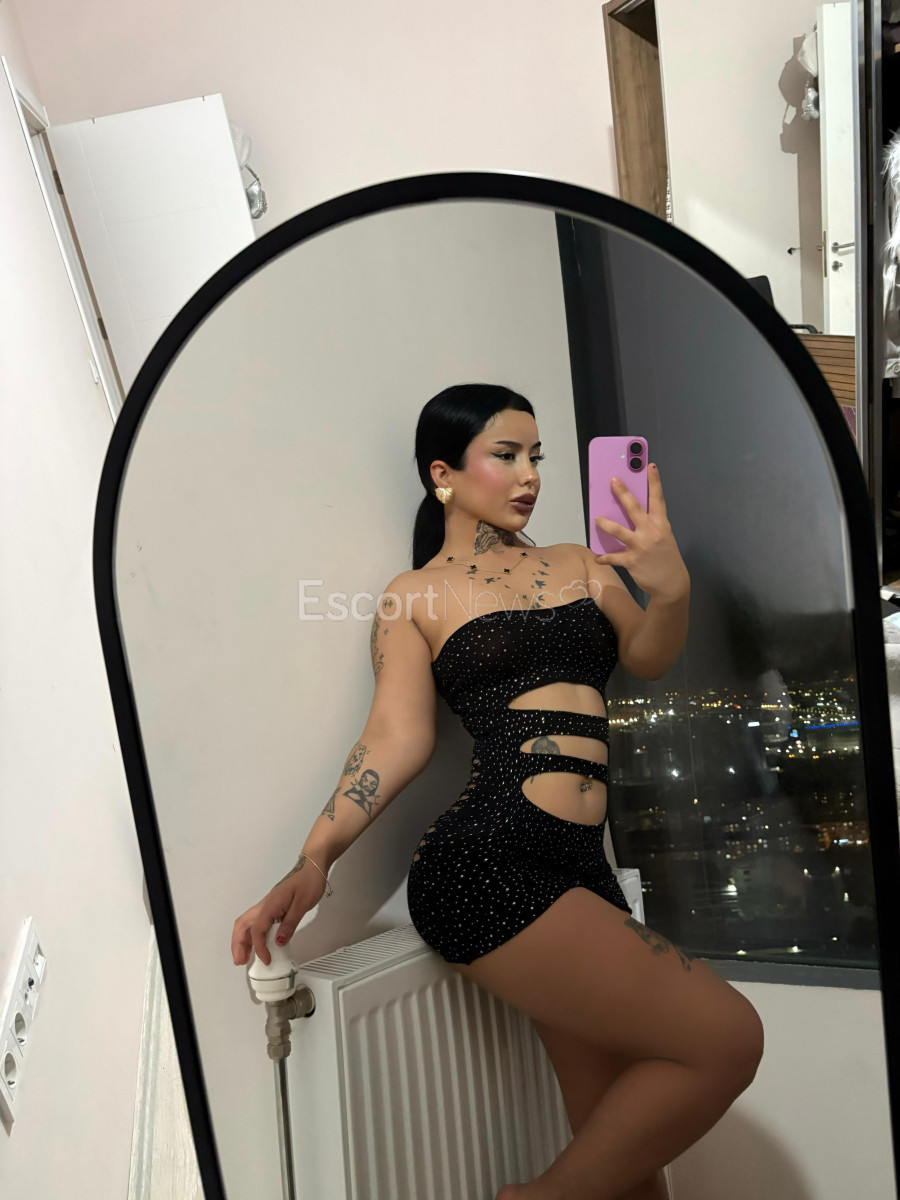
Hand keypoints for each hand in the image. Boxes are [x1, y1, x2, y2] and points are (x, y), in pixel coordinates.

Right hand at [231, 862, 327, 966]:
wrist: (312, 867)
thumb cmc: (309, 882)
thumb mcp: (302, 904)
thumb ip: (290, 924)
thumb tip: (279, 941)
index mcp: (270, 905)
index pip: (257, 930)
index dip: (260, 947)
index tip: (266, 959)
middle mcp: (265, 906)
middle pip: (242, 925)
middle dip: (238, 944)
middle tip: (240, 961)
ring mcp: (266, 906)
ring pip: (246, 923)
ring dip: (242, 940)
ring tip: (244, 957)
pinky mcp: (271, 907)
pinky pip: (255, 922)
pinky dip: (251, 935)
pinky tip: (256, 944)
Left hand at [593, 463, 688, 597]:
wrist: (672, 584)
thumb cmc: (666, 558)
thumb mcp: (663, 537)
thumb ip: (650, 525)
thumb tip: (631, 515)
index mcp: (661, 524)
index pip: (658, 499)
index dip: (654, 482)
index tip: (650, 466)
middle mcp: (651, 532)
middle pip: (634, 508)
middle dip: (622, 493)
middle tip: (612, 480)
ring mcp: (640, 546)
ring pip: (618, 530)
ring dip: (605, 524)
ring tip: (597, 519)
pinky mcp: (631, 560)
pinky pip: (612, 557)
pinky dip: (603, 557)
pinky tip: (596, 556)